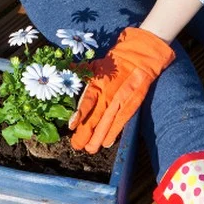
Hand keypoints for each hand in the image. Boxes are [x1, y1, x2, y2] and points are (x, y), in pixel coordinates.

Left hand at [70, 27, 175, 152]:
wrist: (140, 54)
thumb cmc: (114, 60)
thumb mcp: (94, 64)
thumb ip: (79, 71)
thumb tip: (63, 73)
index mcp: (98, 83)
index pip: (87, 101)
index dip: (79, 114)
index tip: (71, 126)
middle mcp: (108, 93)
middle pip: (95, 116)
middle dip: (85, 133)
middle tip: (77, 146)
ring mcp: (121, 99)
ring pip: (108, 122)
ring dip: (98, 137)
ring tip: (90, 149)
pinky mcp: (133, 103)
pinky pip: (123, 120)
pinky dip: (115, 131)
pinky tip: (108, 142)